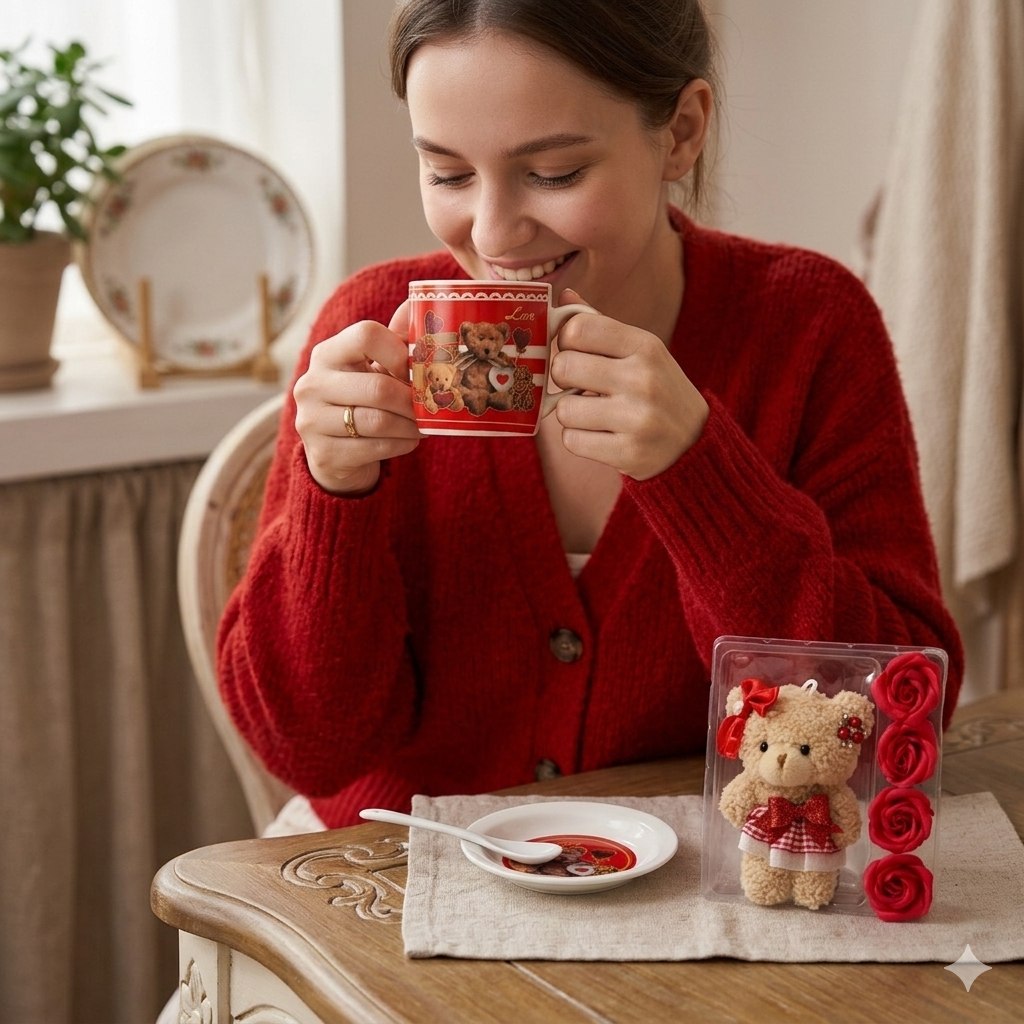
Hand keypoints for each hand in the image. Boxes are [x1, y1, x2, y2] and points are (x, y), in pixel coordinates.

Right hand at [293, 301, 420, 494]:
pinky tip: (409, 440)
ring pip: (379, 421)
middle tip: (431, 405)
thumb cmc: (360, 400)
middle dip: (413, 400)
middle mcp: (312, 384)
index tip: (412, 370)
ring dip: (411, 425)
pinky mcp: (324, 453)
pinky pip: (376, 447)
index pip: (366, 334)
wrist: (333, 451)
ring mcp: (312, 420)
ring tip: (425, 425)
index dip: (399, 352)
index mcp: (327, 353)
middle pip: (378, 388)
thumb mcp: (372, 367)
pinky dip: (402, 444)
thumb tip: (417, 302)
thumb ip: (393, 338)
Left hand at [549, 289, 708, 479]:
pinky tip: (601, 436)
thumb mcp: (640, 351)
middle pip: (564, 367)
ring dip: (571, 415)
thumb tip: (563, 294)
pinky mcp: (628, 453)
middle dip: (564, 379)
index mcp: (645, 345)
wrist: (694, 443)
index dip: (565, 341)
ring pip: (564, 411)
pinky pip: (572, 441)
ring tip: (594, 414)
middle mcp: (643, 379)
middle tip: (579, 386)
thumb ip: (600, 325)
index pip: (578, 329)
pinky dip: (580, 440)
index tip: (576, 352)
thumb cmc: (656, 389)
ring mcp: (637, 419)